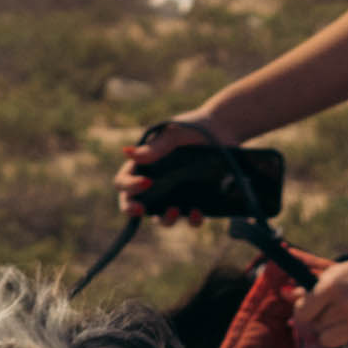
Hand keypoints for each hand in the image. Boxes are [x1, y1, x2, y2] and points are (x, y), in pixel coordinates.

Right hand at [117, 113, 245, 213]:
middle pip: (134, 204)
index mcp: (144, 166)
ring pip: (161, 218)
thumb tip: (126, 152)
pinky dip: (192, 220)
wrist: (223, 129)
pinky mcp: (195, 202)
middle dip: (132, 210)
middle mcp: (156, 184)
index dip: (129, 186)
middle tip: (139, 209)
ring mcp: (175, 196)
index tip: (146, 182)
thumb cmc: (192, 127)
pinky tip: (197, 211)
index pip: (124, 181)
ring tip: (174, 211)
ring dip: (165, 220)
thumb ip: (154, 146)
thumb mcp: (173, 134)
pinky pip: (190, 220)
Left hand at [294, 247, 347, 347]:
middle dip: (323, 321)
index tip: (310, 311)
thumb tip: (287, 295)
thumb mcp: (337, 273)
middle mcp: (345, 305)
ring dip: (335, 334)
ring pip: (329, 342)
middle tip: (336, 311)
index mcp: (332, 286)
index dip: (303, 313)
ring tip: (346, 323)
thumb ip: (312, 287)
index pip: (302, 313)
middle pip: (316, 328)